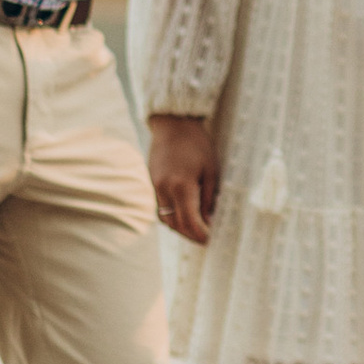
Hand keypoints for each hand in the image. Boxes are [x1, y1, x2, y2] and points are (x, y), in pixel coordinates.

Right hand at [149, 113, 220, 246]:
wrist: (173, 124)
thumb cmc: (197, 144)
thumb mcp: (211, 170)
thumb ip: (209, 197)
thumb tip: (210, 220)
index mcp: (181, 187)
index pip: (190, 222)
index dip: (201, 235)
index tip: (212, 240)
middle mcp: (164, 190)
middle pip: (176, 225)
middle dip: (191, 235)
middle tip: (206, 238)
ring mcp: (155, 187)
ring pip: (165, 219)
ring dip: (180, 227)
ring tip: (196, 228)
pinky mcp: (152, 183)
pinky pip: (160, 208)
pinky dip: (172, 215)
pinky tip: (184, 214)